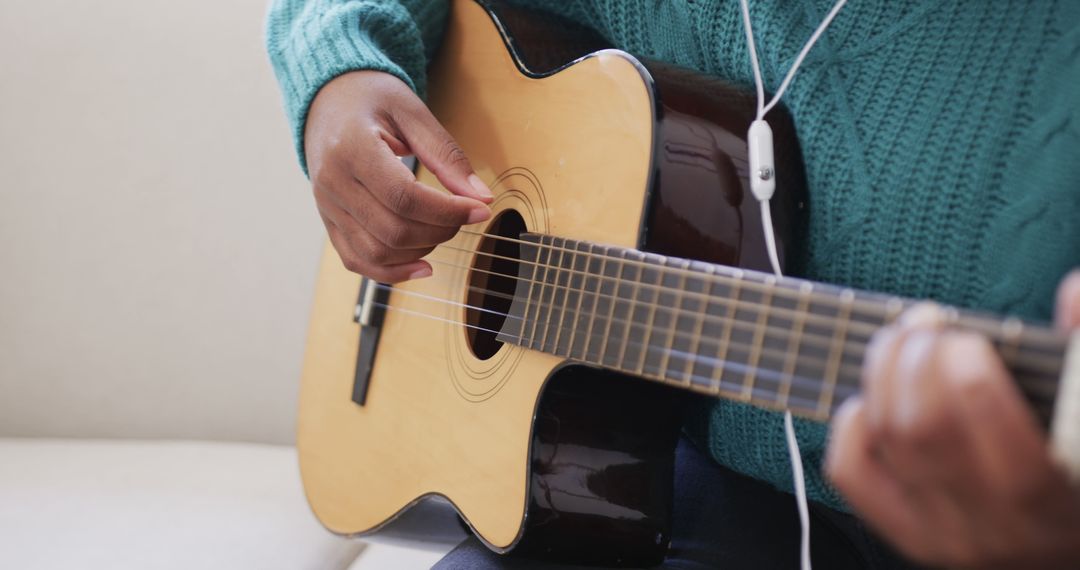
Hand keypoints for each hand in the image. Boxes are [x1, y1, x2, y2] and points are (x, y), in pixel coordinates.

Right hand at [304, 71, 492, 281]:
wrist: (327, 100)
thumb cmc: (372, 100)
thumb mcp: (413, 114)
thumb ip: (447, 156)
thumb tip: (481, 198)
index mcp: (351, 149)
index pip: (404, 197)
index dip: (447, 211)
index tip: (480, 210)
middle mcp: (332, 183)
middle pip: (392, 230)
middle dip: (440, 231)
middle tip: (465, 215)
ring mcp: (327, 206)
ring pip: (376, 253)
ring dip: (420, 250)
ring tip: (444, 230)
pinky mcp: (329, 222)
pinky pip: (356, 261)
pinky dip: (391, 272)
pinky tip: (422, 265)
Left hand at [826, 271, 1079, 568]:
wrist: (1069, 556)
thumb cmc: (1079, 482)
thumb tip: (1074, 290)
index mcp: (1047, 497)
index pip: (984, 424)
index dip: (963, 367)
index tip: (967, 337)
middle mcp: (990, 524)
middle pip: (922, 424)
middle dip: (914, 357)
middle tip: (927, 323)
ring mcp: (941, 532)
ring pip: (886, 439)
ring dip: (882, 374)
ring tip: (904, 340)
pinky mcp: (906, 532)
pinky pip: (853, 472)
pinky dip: (851, 423)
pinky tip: (873, 396)